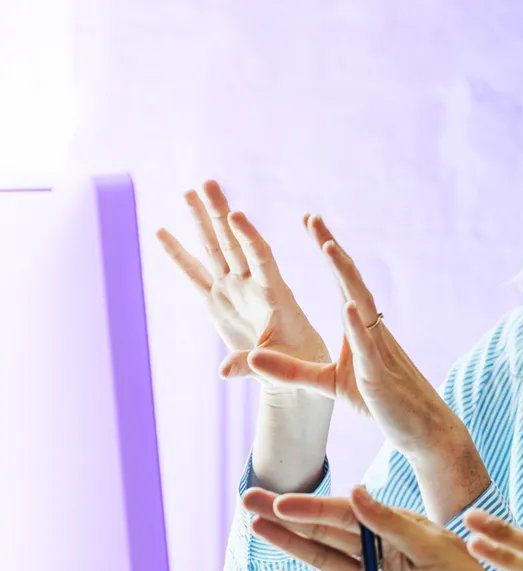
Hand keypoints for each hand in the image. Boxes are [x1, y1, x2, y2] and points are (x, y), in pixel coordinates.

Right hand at [156, 180, 330, 391]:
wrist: (294, 369)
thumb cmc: (298, 364)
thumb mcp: (282, 366)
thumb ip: (253, 365)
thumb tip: (223, 372)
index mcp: (275, 294)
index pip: (261, 258)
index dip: (249, 236)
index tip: (237, 214)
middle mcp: (252, 285)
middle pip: (234, 242)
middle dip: (220, 213)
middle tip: (208, 183)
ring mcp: (233, 290)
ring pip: (214, 250)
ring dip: (201, 222)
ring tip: (188, 191)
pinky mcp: (217, 302)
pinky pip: (193, 275)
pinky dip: (177, 255)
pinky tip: (161, 232)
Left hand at [241, 217, 489, 521]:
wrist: (422, 430)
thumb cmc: (380, 403)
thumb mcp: (328, 384)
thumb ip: (291, 371)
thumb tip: (254, 357)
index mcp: (359, 328)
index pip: (342, 281)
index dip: (327, 251)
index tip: (311, 222)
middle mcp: (371, 329)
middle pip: (351, 281)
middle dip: (332, 248)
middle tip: (313, 218)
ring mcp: (378, 349)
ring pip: (361, 304)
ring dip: (345, 275)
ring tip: (328, 248)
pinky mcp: (379, 375)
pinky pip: (368, 346)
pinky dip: (357, 324)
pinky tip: (349, 305)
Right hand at [243, 486, 522, 570]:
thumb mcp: (434, 550)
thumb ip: (390, 524)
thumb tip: (355, 491)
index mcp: (399, 527)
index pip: (347, 513)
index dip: (313, 507)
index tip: (281, 500)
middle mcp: (382, 551)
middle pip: (326, 531)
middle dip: (288, 516)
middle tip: (248, 500)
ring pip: (323, 560)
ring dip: (289, 545)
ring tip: (255, 528)